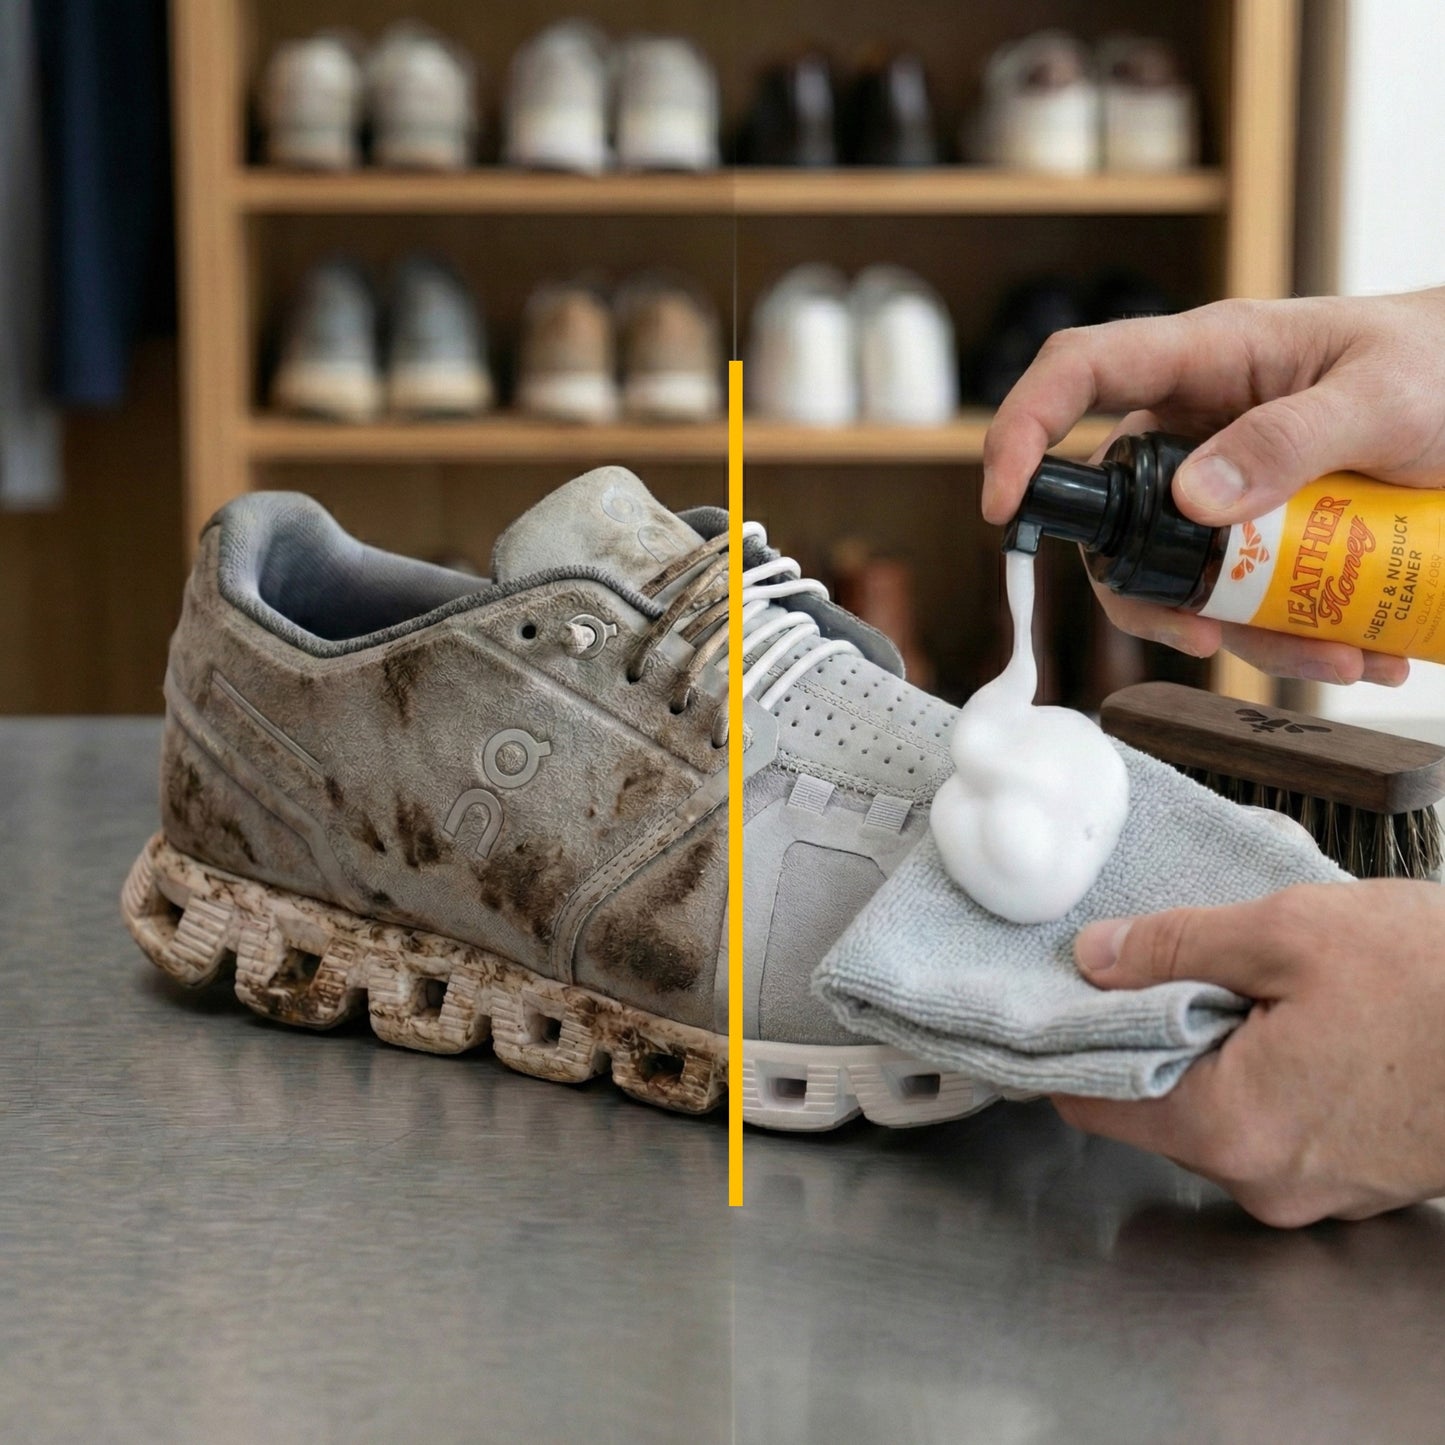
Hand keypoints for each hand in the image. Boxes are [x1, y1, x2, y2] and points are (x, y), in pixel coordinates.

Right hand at [982, 290, 1444, 683]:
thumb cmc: (1444, 360)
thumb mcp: (1385, 396)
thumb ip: (1293, 437)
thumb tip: (1192, 503)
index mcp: (1205, 358)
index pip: (1077, 374)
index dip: (1021, 433)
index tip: (1005, 507)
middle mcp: (1193, 422)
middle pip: (1114, 515)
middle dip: (1151, 592)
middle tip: (1206, 636)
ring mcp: (1219, 481)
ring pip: (1177, 576)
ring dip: (1243, 633)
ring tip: (1340, 657)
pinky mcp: (1254, 530)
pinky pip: (1238, 596)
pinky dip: (1287, 638)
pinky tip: (1355, 649)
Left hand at [1052, 881, 1444, 1227]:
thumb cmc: (1440, 984)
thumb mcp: (1290, 933)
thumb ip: (1174, 946)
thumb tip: (1094, 958)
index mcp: (1230, 1128)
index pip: (1091, 1099)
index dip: (1067, 1037)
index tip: (1064, 988)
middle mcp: (1263, 1180)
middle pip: (1151, 1104)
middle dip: (1146, 1031)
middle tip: (1165, 958)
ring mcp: (1315, 1190)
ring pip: (1216, 1111)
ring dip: (1212, 1047)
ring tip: (1247, 979)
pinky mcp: (1357, 1177)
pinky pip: (1276, 1121)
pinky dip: (1266, 1069)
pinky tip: (1296, 1015)